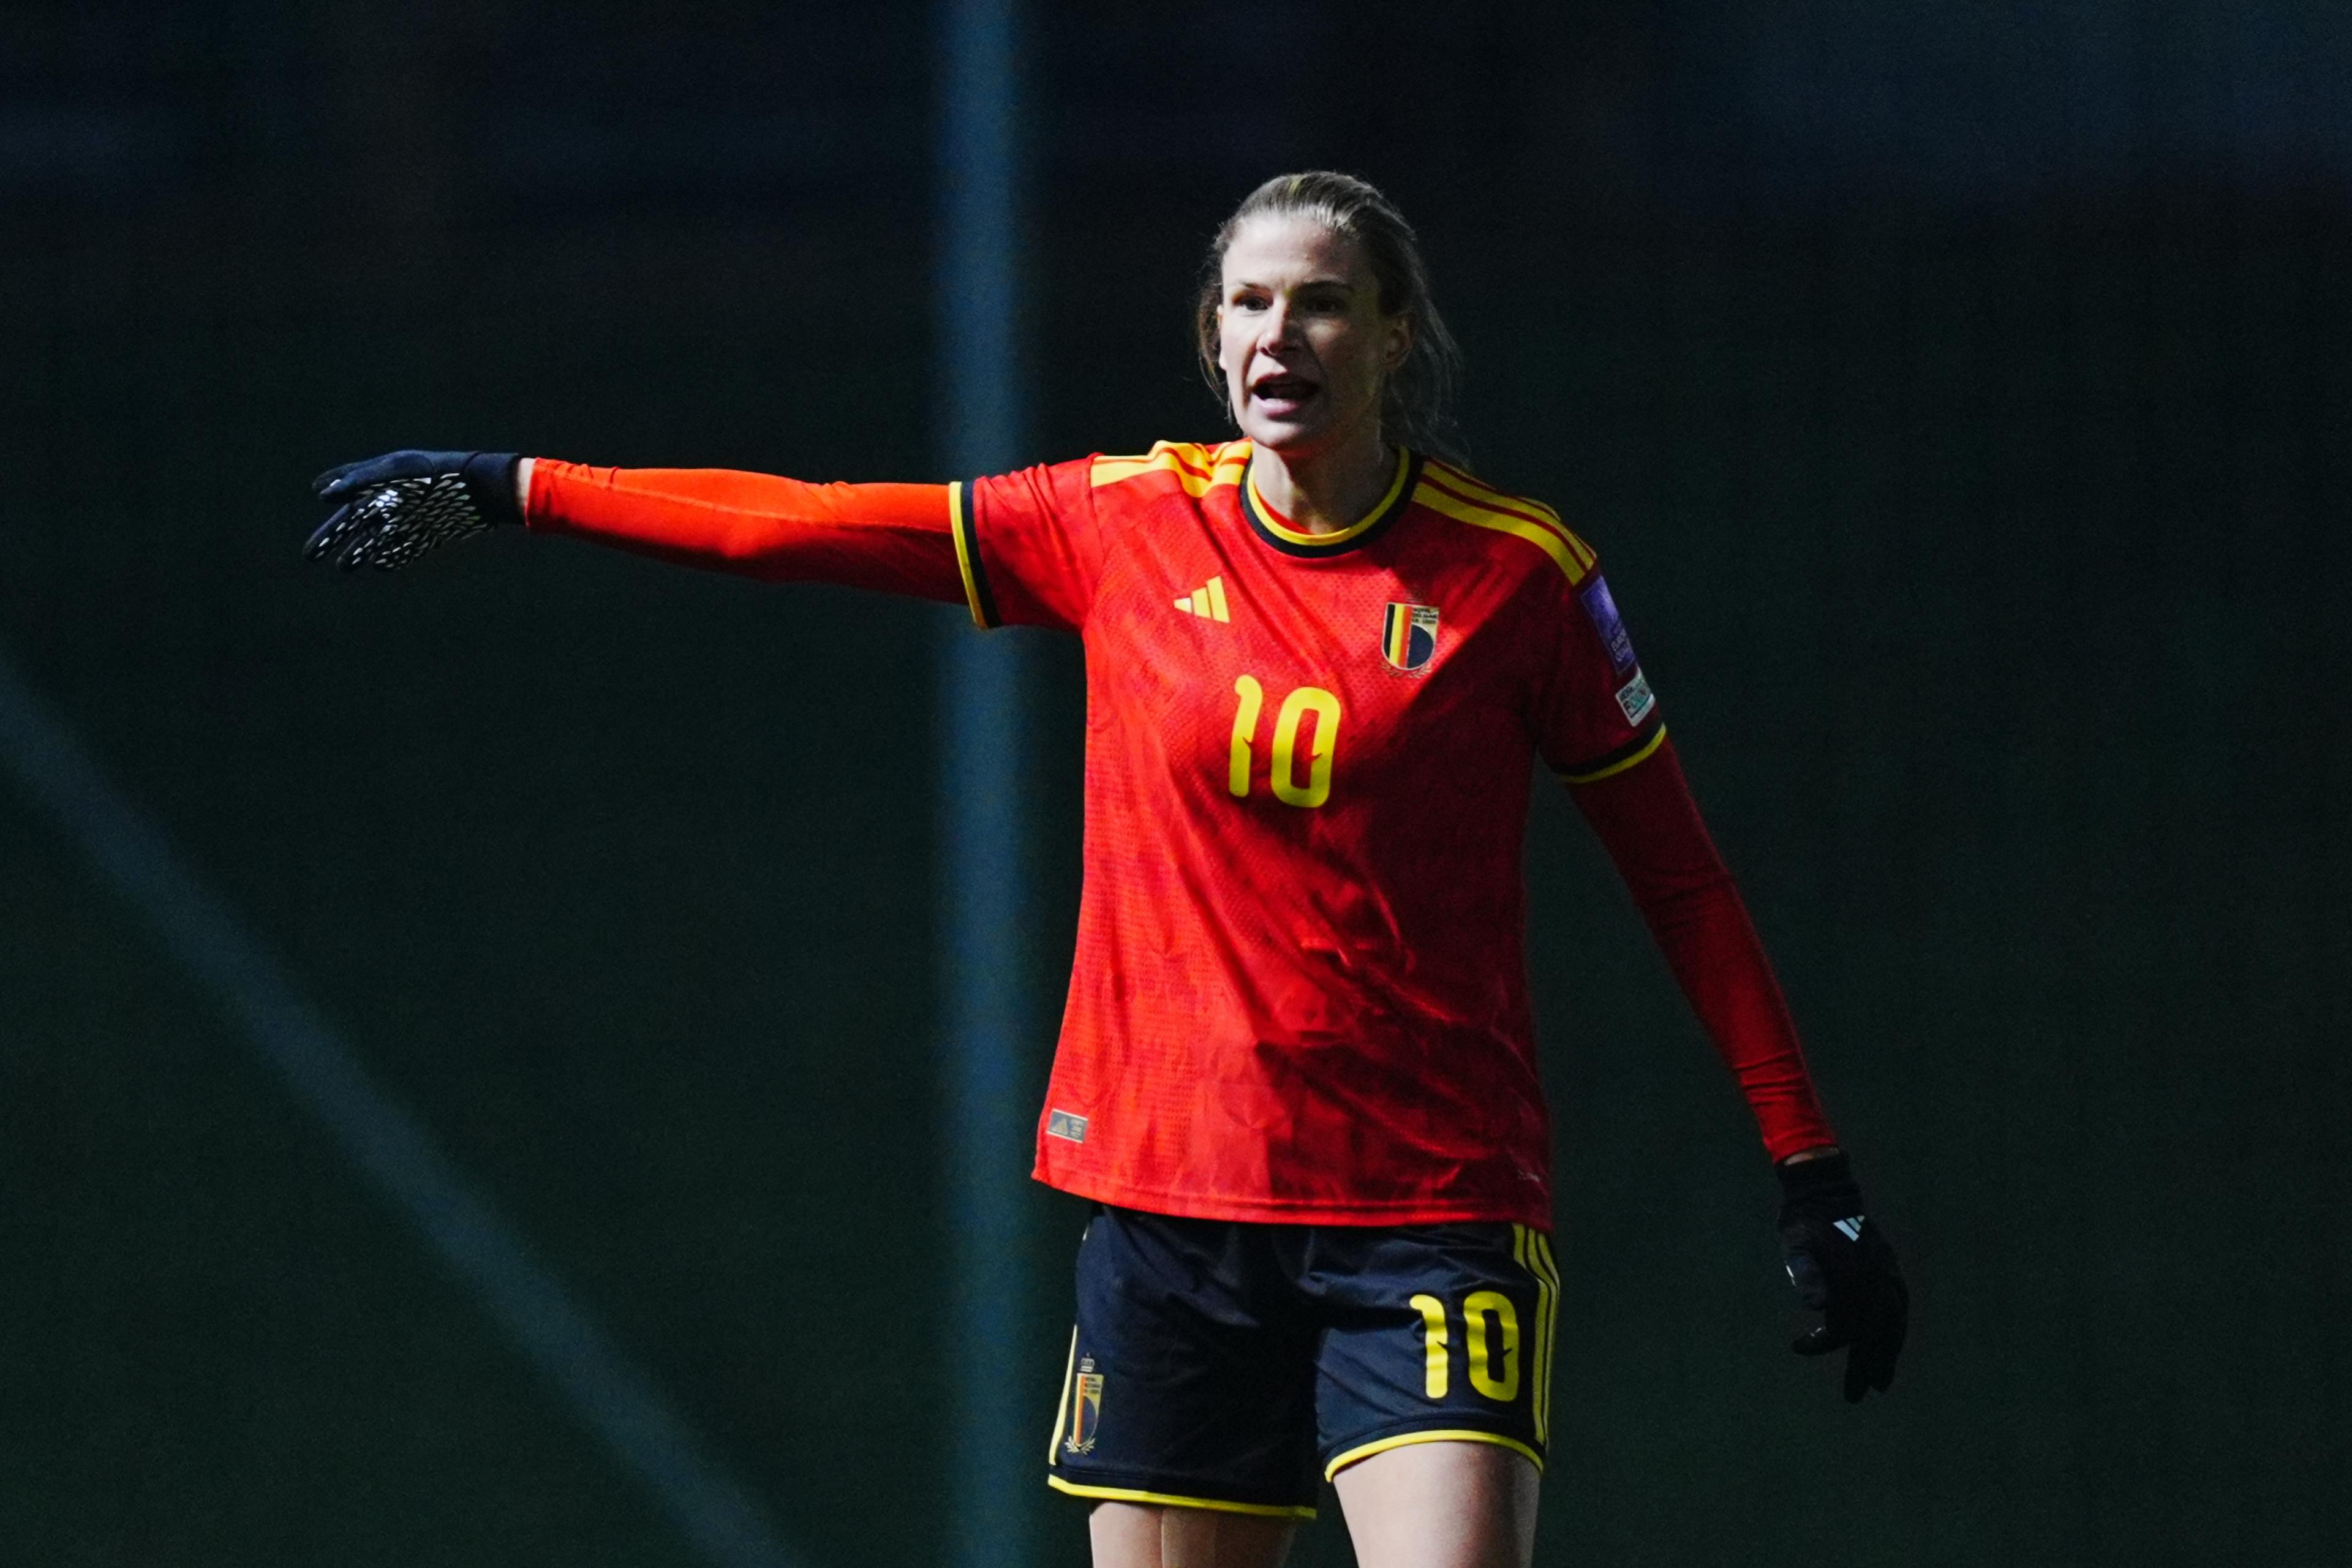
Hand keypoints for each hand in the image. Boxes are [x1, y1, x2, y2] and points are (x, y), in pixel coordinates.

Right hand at [307, 450, 521, 570]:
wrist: (479, 490)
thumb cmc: (435, 475)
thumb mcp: (393, 472)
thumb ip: (358, 481)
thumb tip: (322, 494)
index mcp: (384, 479)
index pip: (350, 485)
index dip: (333, 486)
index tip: (316, 490)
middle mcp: (394, 500)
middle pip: (355, 520)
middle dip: (331, 536)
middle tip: (309, 554)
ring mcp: (410, 519)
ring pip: (377, 538)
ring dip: (358, 552)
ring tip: (342, 566)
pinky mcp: (428, 535)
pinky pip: (405, 549)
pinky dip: (392, 558)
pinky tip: (379, 565)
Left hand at [1776, 1150, 1906, 1401]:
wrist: (1827, 1190)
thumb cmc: (1804, 1221)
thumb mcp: (1795, 1243)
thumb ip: (1805, 1271)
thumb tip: (1816, 1305)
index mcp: (1855, 1278)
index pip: (1847, 1326)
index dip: (1824, 1343)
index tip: (1797, 1346)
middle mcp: (1877, 1280)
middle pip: (1876, 1334)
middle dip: (1866, 1365)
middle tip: (1856, 1396)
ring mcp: (1887, 1274)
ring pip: (1894, 1324)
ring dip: (1887, 1353)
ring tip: (1881, 1381)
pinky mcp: (1889, 1267)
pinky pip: (1899, 1307)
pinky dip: (1896, 1329)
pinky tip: (1891, 1341)